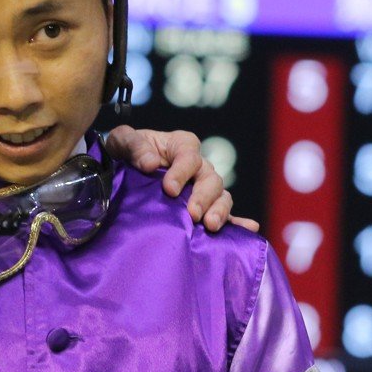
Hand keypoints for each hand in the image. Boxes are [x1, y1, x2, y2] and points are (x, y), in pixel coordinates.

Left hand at [104, 125, 258, 233]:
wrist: (122, 172)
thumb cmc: (126, 152)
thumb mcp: (123, 141)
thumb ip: (134, 145)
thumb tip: (151, 163)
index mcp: (181, 146)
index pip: (189, 156)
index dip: (181, 172)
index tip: (169, 189)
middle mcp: (198, 166)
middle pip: (210, 178)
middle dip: (203, 197)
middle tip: (192, 214)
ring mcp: (204, 188)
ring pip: (221, 196)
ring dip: (219, 211)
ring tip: (210, 226)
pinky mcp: (205, 207)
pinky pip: (227, 214)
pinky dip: (238, 222)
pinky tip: (248, 230)